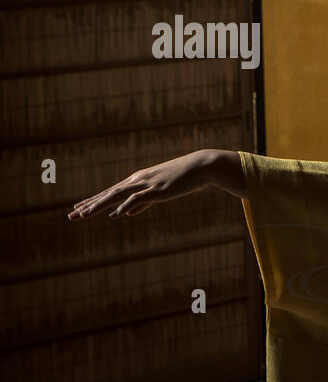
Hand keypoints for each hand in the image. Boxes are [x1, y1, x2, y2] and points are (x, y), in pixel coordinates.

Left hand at [67, 149, 217, 219]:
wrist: (201, 167)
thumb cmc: (183, 179)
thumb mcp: (160, 192)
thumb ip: (142, 203)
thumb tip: (126, 213)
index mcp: (137, 181)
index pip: (110, 192)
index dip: (93, 201)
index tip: (78, 209)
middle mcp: (137, 181)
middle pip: (108, 194)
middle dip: (89, 205)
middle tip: (71, 215)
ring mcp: (147, 184)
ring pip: (117, 196)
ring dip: (99, 205)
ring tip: (84, 214)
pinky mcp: (158, 190)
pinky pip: (138, 199)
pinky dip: (125, 206)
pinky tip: (115, 214)